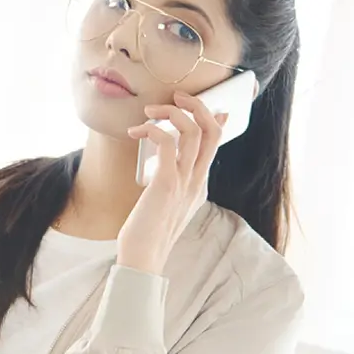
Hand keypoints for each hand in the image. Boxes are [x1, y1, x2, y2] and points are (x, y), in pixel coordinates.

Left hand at [119, 91, 227, 274]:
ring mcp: (184, 182)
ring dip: (172, 112)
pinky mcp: (166, 183)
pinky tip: (137, 133)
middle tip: (176, 96)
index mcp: (199, 185)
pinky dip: (154, 129)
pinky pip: (167, 142)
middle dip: (197, 105)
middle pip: (212, 130)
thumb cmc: (147, 232)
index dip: (214, 118)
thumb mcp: (166, 204)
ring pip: (194, 131)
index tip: (205, 103)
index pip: (216, 143)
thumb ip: (170, 182)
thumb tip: (165, 163)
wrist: (143, 257)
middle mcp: (197, 181)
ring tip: (149, 111)